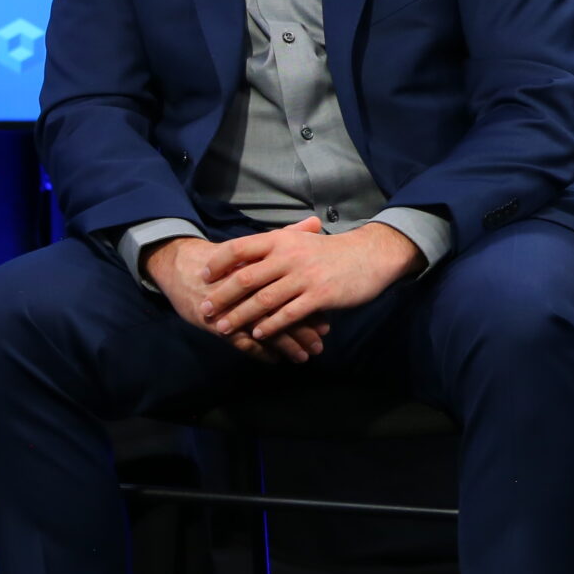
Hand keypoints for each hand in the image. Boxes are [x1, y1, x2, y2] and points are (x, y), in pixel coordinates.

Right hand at [143, 234, 329, 364]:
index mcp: (260, 270)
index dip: (309, 307)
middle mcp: (247, 291)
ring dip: (285, 346)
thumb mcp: (255, 248)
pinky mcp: (217, 323)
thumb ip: (286, 237)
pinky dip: (260, 352)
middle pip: (280, 313)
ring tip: (303, 357)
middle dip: (302, 331)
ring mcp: (232, 309)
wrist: (185, 268)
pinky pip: (242, 342)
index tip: (327, 322)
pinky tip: (276, 360)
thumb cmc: (227, 260)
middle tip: (320, 344)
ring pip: (263, 331)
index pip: (291, 291)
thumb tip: (315, 222)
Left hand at [197, 217, 423, 344]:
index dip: (219, 263)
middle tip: (205, 310)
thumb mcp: (302, 240)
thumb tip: (241, 259)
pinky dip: (270, 326)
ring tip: (224, 328)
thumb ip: (275, 248)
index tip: (203, 276)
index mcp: (283, 239)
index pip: (240, 247)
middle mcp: (290, 256)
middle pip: (245, 278)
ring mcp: (305, 277)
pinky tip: (258, 334)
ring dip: (240, 316)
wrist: (371, 255)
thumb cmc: (332, 251)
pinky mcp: (320, 296)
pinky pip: (288, 314)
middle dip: (221, 297)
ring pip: (263, 300)